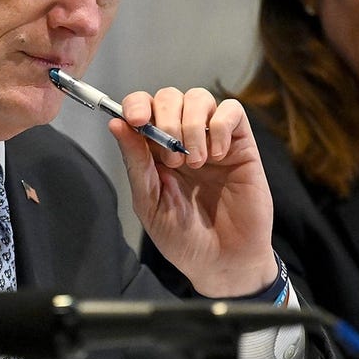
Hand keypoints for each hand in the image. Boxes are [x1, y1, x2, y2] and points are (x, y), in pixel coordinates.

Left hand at [110, 88, 275, 296]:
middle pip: (170, 96)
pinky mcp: (241, 145)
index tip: (137, 121)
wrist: (223, 262)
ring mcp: (212, 140)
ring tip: (196, 162)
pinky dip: (221, 126)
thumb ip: (136, 162)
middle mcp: (182, 139)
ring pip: (200, 97)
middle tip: (173, 159)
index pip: (142, 108)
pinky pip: (233, 110)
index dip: (136, 104)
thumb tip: (117, 123)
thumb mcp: (150, 202)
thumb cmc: (184, 239)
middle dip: (166, 119)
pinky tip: (218, 156)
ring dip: (192, 125)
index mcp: (153, 151)